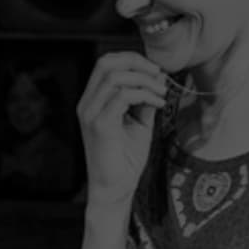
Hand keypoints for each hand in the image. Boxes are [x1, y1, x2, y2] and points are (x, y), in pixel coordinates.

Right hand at [75, 51, 170, 206]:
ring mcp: (90, 113)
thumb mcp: (139, 122)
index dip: (133, 59)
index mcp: (93, 101)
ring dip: (145, 80)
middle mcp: (87, 104)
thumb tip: (157, 77)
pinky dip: (144, 95)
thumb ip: (144, 99)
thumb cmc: (125, 159)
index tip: (156, 71)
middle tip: (159, 76)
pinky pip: (121, 97)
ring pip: (115, 77)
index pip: (106, 63)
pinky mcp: (100, 125)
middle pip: (106, 63)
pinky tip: (157, 104)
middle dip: (138, 63)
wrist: (115, 188)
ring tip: (162, 93)